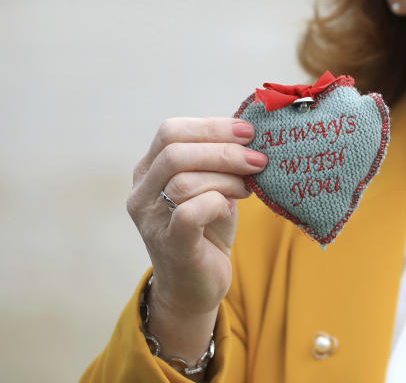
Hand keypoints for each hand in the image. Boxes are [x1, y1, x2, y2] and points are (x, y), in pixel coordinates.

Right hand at [127, 117, 265, 315]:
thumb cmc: (208, 228)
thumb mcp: (212, 185)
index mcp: (148, 170)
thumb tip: (251, 131)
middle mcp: (141, 192)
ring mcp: (150, 220)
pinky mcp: (169, 244)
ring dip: (226, 178)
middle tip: (257, 159)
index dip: (212, 126)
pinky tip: (231, 207)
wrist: (196, 285)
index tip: (247, 131)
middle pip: (175, 151)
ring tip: (247, 187)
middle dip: (224, 150)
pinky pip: (189, 212)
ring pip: (184, 180)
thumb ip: (219, 159)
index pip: (170, 131)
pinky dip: (218, 203)